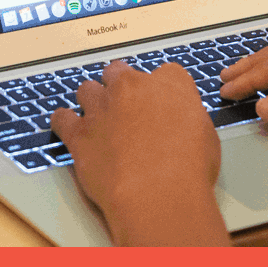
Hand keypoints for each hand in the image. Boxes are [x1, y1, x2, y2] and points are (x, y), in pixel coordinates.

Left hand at [50, 62, 228, 245]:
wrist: (158, 194)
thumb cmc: (188, 170)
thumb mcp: (205, 136)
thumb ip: (186, 118)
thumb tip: (179, 123)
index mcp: (168, 84)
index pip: (165, 73)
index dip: (162, 90)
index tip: (161, 103)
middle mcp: (132, 88)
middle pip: (119, 72)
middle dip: (121, 87)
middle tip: (127, 107)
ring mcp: (102, 108)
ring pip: (88, 90)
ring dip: (93, 101)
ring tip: (98, 118)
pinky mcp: (79, 134)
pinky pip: (62, 118)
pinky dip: (64, 122)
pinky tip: (67, 127)